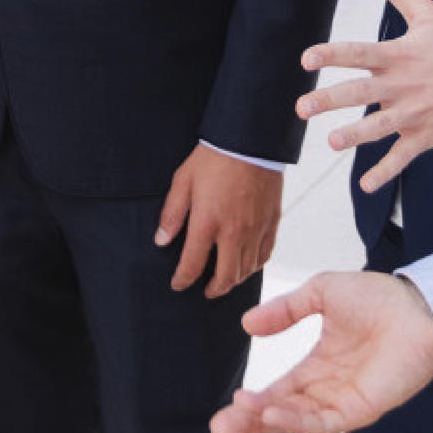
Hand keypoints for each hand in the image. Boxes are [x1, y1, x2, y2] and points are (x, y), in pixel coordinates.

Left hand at [155, 145, 281, 298]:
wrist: (250, 140)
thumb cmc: (213, 158)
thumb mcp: (183, 181)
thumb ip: (172, 214)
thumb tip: (160, 241)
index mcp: (207, 223)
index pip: (192, 266)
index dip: (182, 280)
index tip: (178, 284)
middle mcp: (233, 232)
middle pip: (225, 278)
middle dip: (212, 290)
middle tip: (205, 291)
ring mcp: (255, 229)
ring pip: (246, 270)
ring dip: (233, 281)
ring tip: (224, 280)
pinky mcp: (272, 222)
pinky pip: (265, 255)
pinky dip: (254, 266)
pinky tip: (246, 265)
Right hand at [212, 270, 432, 432]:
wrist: (420, 306)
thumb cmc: (379, 297)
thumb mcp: (321, 293)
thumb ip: (285, 310)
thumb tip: (246, 324)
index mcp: (319, 366)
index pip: (280, 390)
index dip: (254, 399)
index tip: (228, 402)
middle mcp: (329, 389)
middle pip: (283, 412)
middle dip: (250, 420)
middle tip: (219, 425)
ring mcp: (345, 401)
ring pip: (299, 421)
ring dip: (269, 421)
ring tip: (240, 414)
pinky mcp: (362, 409)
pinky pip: (324, 421)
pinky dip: (296, 421)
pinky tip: (273, 413)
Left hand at [299, 0, 432, 193]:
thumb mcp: (428, 11)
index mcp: (400, 54)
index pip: (359, 52)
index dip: (332, 54)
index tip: (307, 59)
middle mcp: (404, 84)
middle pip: (360, 92)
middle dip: (329, 100)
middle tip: (302, 108)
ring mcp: (415, 112)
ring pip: (379, 127)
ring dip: (355, 136)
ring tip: (332, 142)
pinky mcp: (427, 135)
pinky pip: (403, 156)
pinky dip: (385, 171)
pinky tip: (366, 184)